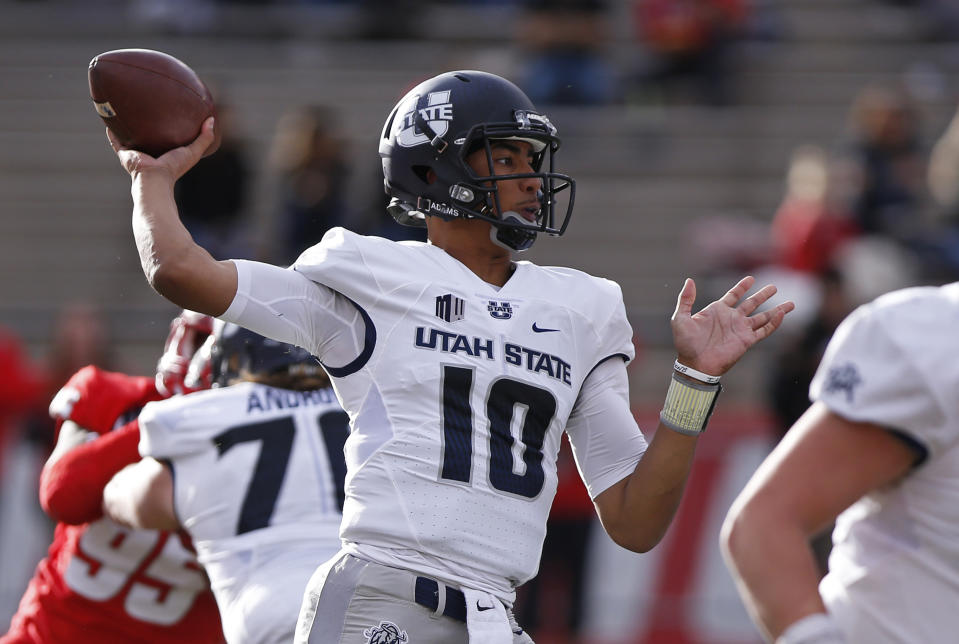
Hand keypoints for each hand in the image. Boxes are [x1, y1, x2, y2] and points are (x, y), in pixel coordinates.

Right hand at [107, 116, 214, 182]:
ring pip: (129, 136)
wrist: (154, 179)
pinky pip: (116, 140)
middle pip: (146, 136)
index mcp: (163, 153)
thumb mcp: (193, 151)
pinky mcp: (124, 153)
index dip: (166, 128)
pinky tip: (108, 118)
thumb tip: (212, 120)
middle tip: (145, 107)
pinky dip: (111, 130)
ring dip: (127, 125)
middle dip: (146, 124)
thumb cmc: (174, 168)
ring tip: (124, 108)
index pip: (164, 138)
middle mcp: (149, 153)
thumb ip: (204, 138)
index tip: (168, 113)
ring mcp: (135, 153)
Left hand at [671, 276, 793, 375]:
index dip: (742, 287)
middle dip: (763, 295)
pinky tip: (782, 315)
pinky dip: (774, 323)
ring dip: (776, 310)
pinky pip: (764, 330)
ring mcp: (740, 329)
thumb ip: (685, 299)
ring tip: (791, 303)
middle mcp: (731, 319)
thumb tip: (689, 280)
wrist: (695, 364)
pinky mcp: (747, 341)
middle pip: (751, 303)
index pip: (733, 295)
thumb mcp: (680, 318)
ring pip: (762, 316)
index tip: (751, 279)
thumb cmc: (685, 343)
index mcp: (717, 311)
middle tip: (774, 286)